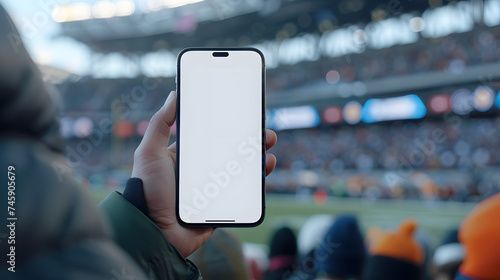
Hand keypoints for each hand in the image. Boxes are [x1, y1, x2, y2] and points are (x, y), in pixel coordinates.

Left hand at [131, 91, 276, 256]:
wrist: (154, 232)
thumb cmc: (147, 190)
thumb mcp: (149, 152)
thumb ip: (160, 124)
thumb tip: (174, 94)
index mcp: (187, 156)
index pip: (212, 137)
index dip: (230, 126)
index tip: (245, 114)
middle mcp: (201, 171)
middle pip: (231, 151)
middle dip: (250, 140)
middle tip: (264, 131)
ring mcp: (213, 189)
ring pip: (242, 171)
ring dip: (258, 158)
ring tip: (268, 148)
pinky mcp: (221, 207)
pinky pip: (243, 193)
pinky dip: (257, 182)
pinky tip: (265, 169)